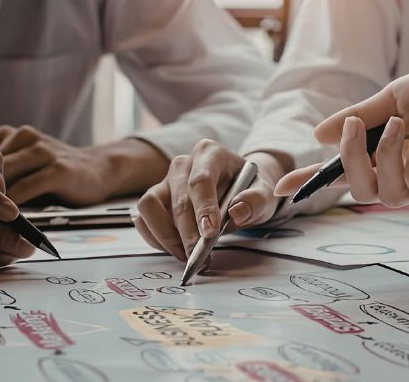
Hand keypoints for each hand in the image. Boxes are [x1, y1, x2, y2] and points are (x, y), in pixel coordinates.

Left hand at [0, 125, 167, 205]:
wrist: (100, 169)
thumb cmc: (51, 174)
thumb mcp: (16, 169)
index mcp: (4, 136)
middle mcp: (20, 137)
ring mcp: (41, 150)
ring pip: (0, 180)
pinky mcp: (59, 168)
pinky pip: (26, 190)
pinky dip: (10, 210)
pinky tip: (0, 226)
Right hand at [135, 139, 287, 260]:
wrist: (240, 189)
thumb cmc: (249, 189)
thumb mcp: (265, 192)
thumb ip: (257, 200)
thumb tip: (237, 212)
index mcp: (209, 153)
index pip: (200, 180)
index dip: (203, 208)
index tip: (210, 233)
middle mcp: (182, 164)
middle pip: (177, 198)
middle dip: (186, 232)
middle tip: (198, 255)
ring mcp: (165, 181)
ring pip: (149, 206)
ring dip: (164, 235)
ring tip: (185, 254)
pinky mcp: (155, 200)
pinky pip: (143, 219)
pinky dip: (154, 237)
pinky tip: (174, 249)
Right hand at [273, 59, 408, 209]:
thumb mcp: (393, 99)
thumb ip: (358, 118)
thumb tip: (317, 136)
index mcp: (382, 154)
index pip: (340, 175)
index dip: (310, 183)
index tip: (281, 189)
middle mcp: (401, 174)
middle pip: (359, 191)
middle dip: (348, 162)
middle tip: (353, 127)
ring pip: (386, 195)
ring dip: (384, 159)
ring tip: (400, 125)